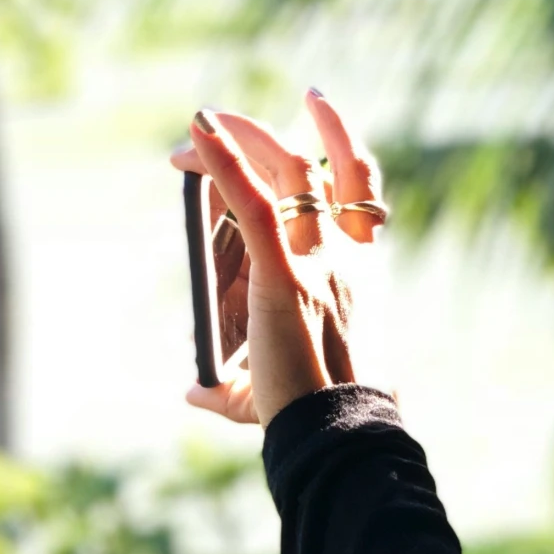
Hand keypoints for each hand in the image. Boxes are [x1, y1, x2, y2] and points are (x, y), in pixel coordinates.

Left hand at [171, 89, 386, 427]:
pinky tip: (197, 134)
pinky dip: (224, 161)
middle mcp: (345, 256)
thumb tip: (193, 393)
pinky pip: (253, 202)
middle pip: (316, 168)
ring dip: (241, 135)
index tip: (312, 120)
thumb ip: (233, 387)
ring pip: (288, 169)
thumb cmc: (315, 418)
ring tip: (199, 122)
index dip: (339, 148)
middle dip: (268, 136)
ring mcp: (318, 262)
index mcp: (359, 274)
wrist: (338, 434)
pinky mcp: (283, 275)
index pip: (357, 191)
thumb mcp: (272, 390)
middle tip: (219, 123)